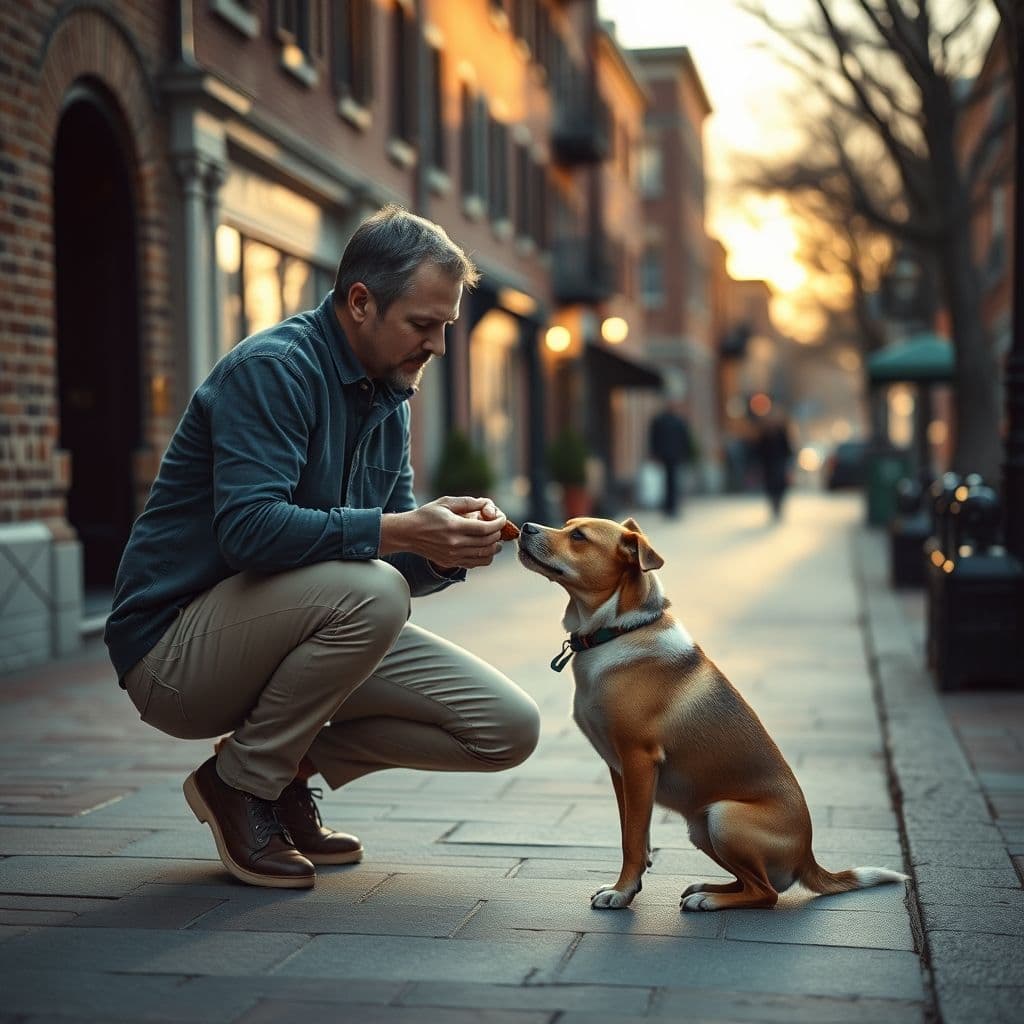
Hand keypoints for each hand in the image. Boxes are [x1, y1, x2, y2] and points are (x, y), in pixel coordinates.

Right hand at [381, 496, 505, 568]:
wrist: (408, 534)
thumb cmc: (427, 515)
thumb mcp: (446, 502)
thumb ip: (468, 502)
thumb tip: (487, 504)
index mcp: (454, 526)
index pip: (485, 528)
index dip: (498, 523)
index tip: (502, 518)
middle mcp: (455, 544)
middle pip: (487, 542)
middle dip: (498, 533)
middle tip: (498, 527)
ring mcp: (453, 556)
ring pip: (485, 556)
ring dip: (494, 547)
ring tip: (495, 539)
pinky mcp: (451, 562)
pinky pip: (476, 563)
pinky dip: (485, 557)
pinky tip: (484, 548)